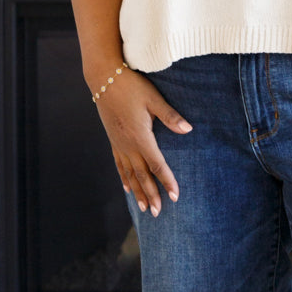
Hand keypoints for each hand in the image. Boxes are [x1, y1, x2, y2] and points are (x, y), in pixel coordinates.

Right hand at [90, 67, 191, 214]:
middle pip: (142, 176)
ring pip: (129, 174)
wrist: (103, 78)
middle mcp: (128, 145)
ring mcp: (119, 144)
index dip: (167, 181)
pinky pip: (119, 165)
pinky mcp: (113, 140)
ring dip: (137, 192)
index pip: (157, 165)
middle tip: (158, 212)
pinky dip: (124, 178)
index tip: (176, 196)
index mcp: (140, 137)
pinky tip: (127, 188)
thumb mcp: (153, 98)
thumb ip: (170, 116)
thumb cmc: (131, 86)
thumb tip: (188, 130)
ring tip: (144, 208)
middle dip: (151, 195)